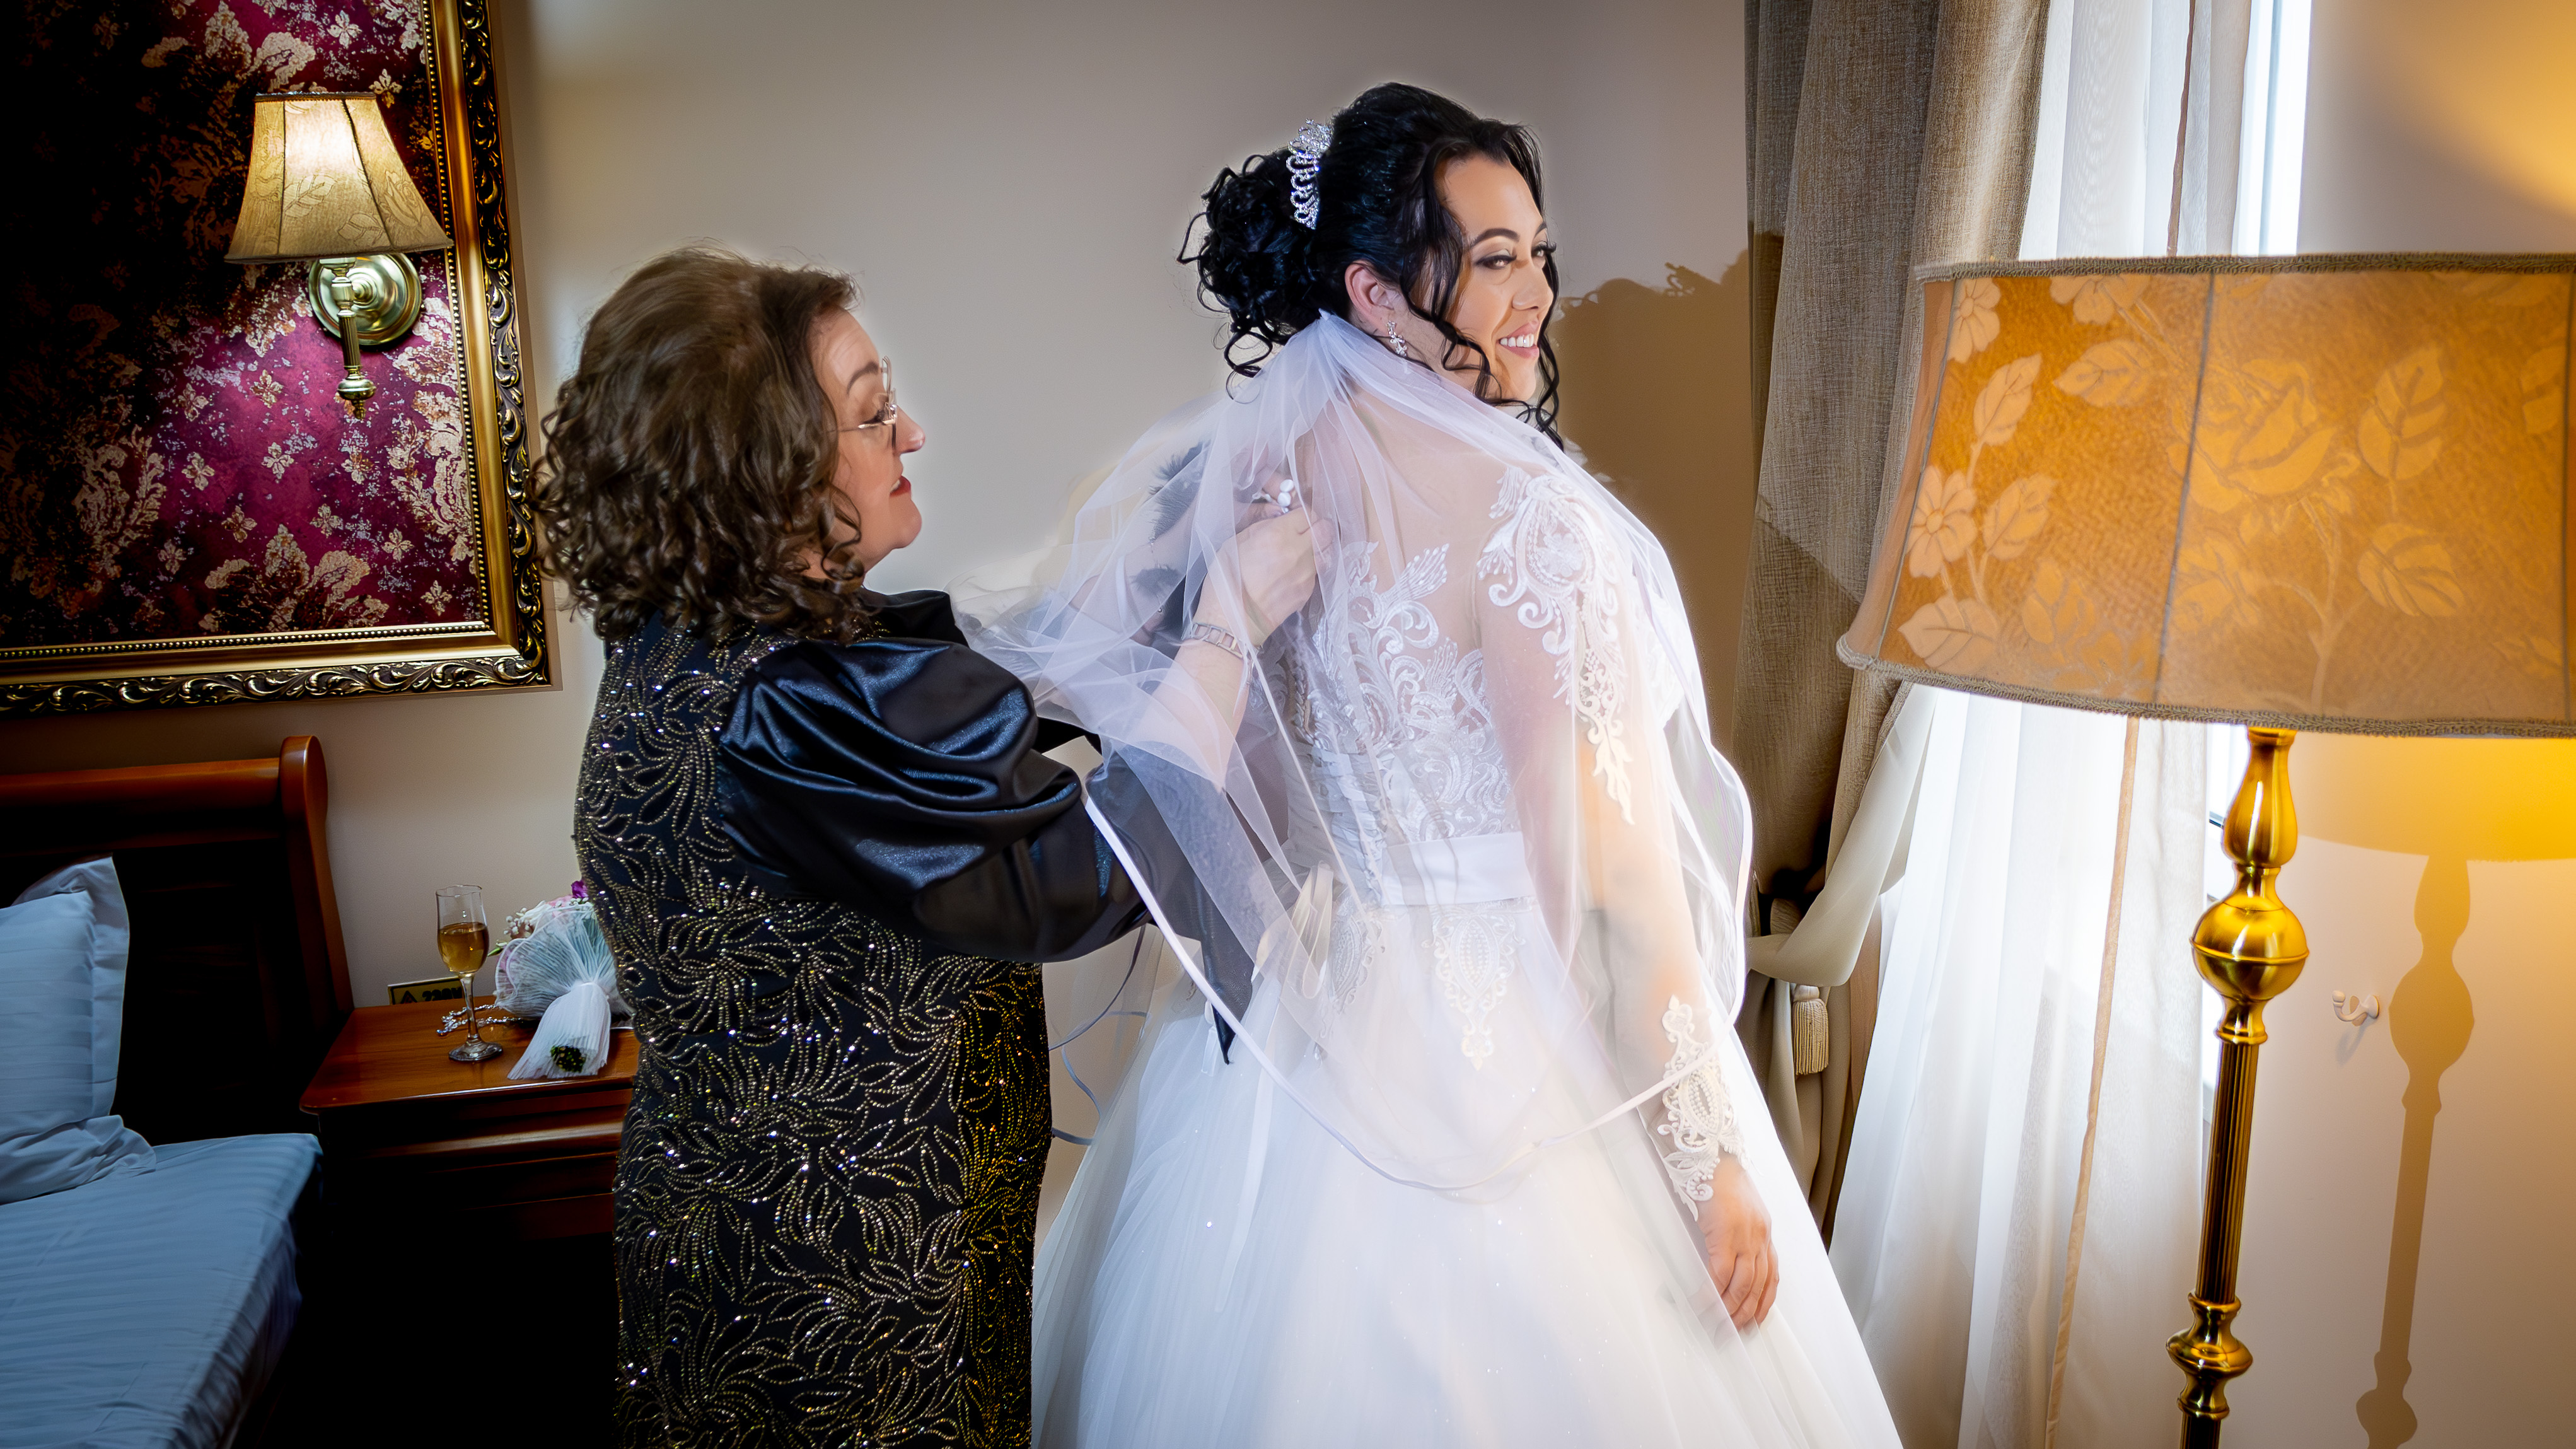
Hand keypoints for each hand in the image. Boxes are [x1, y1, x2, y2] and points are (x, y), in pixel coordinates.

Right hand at [1202, 507, 1321, 645]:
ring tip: (1300, 553)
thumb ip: (1263, 526)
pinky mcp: (1308, 592)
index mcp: (1278, 535)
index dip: (1303, 514)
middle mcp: (1298, 552)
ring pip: (1325, 551)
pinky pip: (1316, 572)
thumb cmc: (1227, 579)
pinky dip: (1309, 568)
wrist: (1231, 621)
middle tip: (1303, 532)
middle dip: (1316, 527)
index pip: (1309, 513)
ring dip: (1317, 548)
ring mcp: (1306, 574)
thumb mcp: (1236, 542)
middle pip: (1325, 530)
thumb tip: (1281, 519)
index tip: (1295, 519)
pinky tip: (1292, 573)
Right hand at [1701, 1156, 1777, 1329]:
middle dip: (1744, 1315)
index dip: (1763, 1304)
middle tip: (1729, 1333)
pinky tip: (1700, 1303)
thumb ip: (1733, 1235)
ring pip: (1741, 1286)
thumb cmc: (1716, 1178)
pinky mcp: (1725, 1234)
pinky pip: (1719, 1274)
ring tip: (1714, 1324)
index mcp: (1763, 1232)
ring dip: (1727, 1310)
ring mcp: (1745, 1236)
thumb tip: (1719, 1263)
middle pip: (1758, 1287)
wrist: (1709, 1153)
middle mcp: (1760, 1237)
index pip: (1771, 1278)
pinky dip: (1710, 1293)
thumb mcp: (1733, 1210)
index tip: (1754, 1323)